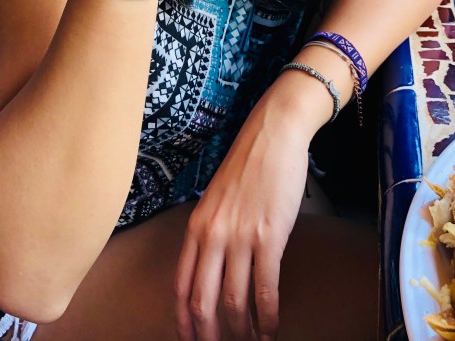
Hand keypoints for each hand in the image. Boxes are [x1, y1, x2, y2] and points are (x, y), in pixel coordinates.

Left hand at [174, 99, 310, 340]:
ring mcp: (239, 237)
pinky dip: (267, 317)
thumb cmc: (250, 164)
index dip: (184, 322)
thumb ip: (212, 232)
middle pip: (202, 302)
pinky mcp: (268, 237)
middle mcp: (212, 235)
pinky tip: (271, 330)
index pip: (180, 287)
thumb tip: (217, 269)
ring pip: (234, 302)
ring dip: (243, 331)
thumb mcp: (217, 199)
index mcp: (196, 226)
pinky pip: (265, 289)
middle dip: (210, 335)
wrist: (274, 134)